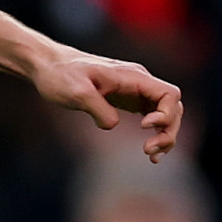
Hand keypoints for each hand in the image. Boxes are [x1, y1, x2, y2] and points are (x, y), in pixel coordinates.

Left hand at [29, 50, 181, 162]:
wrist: (48, 66)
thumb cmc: (60, 74)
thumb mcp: (75, 91)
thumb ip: (97, 107)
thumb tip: (113, 125)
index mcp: (131, 76)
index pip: (169, 93)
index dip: (165, 113)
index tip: (144, 126)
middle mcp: (138, 82)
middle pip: (173, 107)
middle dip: (168, 130)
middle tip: (148, 150)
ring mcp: (135, 91)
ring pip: (166, 114)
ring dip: (165, 135)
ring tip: (151, 155)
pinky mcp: (127, 101)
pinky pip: (152, 117)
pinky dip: (156, 134)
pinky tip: (149, 153)